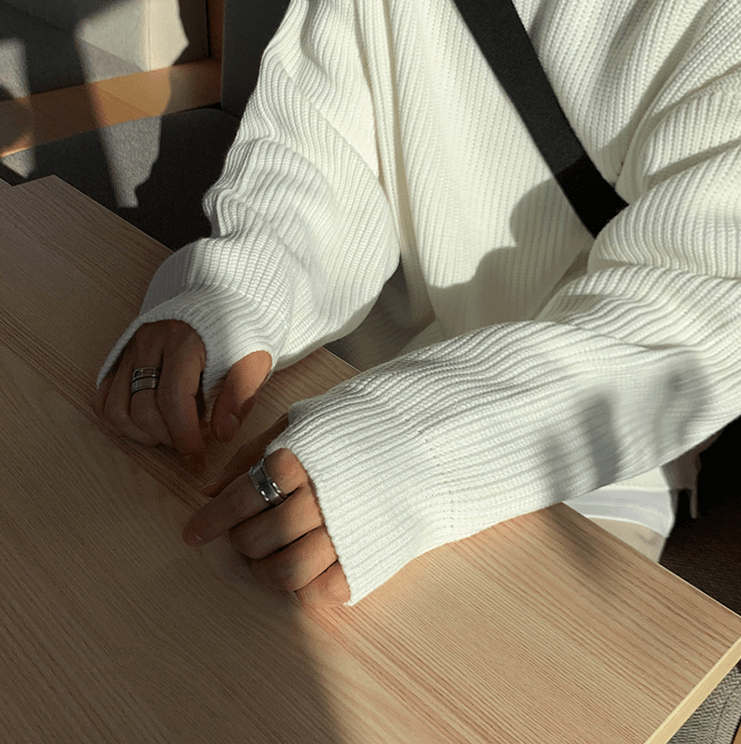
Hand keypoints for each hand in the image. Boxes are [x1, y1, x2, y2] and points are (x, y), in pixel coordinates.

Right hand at [92, 320, 271, 470]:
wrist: (221, 297)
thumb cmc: (240, 332)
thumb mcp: (254, 360)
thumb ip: (239, 395)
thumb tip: (222, 435)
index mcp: (184, 340)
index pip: (173, 399)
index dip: (185, 437)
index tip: (198, 460)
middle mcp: (150, 341)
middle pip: (142, 409)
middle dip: (168, 437)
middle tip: (191, 442)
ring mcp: (130, 348)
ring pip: (116, 408)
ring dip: (141, 433)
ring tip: (170, 433)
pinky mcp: (120, 355)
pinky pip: (104, 398)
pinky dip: (120, 421)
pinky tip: (148, 426)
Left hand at [181, 418, 350, 606]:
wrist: (424, 445)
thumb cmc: (354, 432)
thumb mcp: (301, 424)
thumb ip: (253, 454)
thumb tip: (209, 489)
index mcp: (299, 461)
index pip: (238, 499)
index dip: (209, 521)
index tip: (192, 533)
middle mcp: (319, 499)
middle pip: (256, 539)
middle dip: (239, 542)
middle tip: (243, 534)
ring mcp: (344, 534)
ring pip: (285, 573)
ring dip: (264, 571)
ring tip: (266, 557)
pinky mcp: (366, 560)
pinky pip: (321, 590)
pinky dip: (301, 586)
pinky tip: (300, 565)